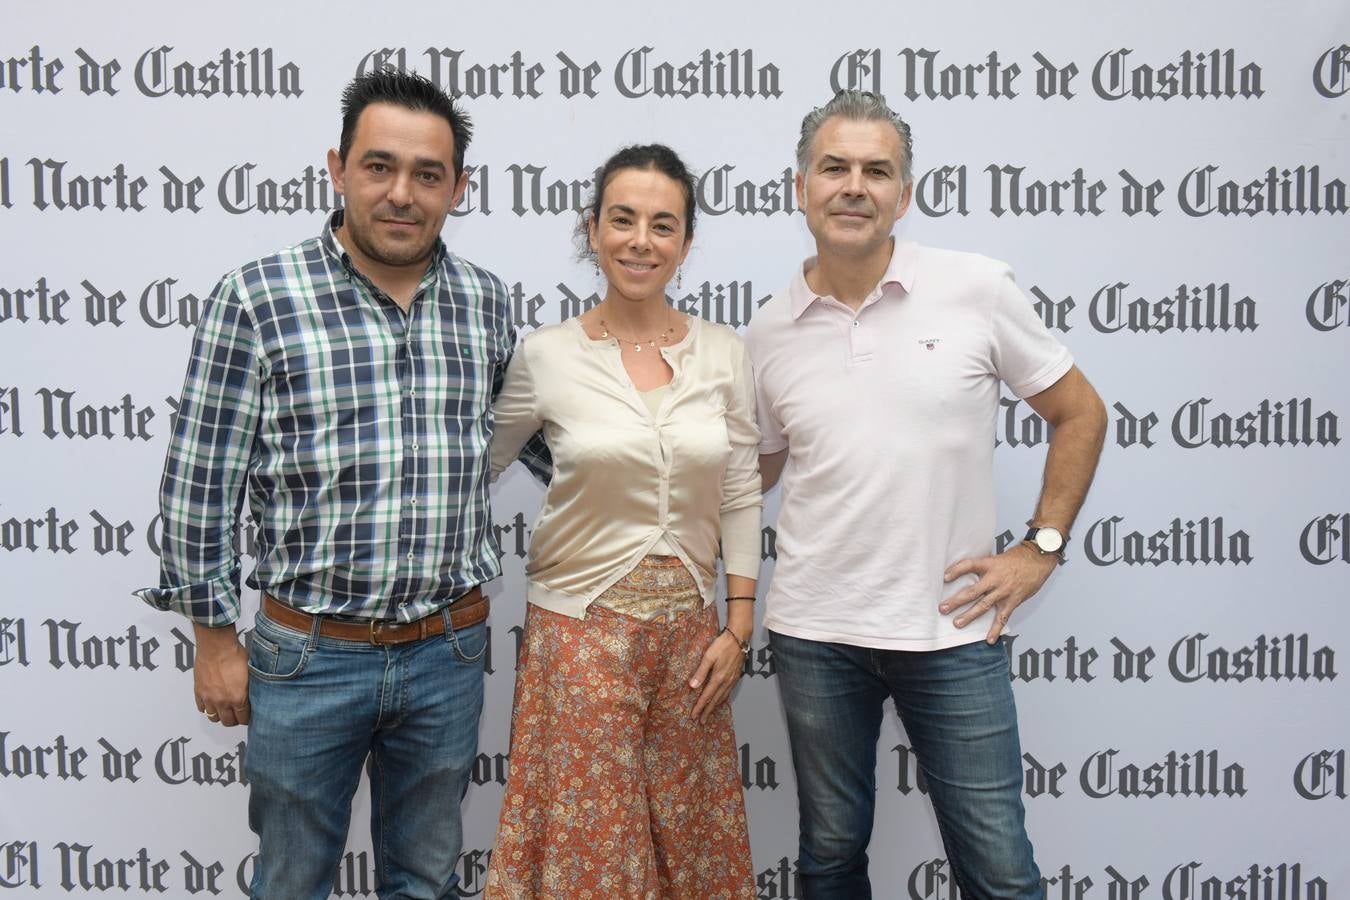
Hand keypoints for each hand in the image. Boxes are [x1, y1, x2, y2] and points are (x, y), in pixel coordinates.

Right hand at [192, 623, 249, 726]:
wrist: (216, 646)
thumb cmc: (234, 655)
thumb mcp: (251, 673)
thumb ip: (250, 688)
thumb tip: (255, 696)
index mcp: (238, 698)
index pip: (243, 719)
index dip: (247, 717)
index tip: (248, 715)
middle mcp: (223, 701)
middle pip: (228, 722)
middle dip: (234, 719)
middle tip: (237, 713)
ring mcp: (209, 698)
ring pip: (214, 717)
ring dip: (220, 715)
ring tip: (225, 709)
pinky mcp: (199, 692)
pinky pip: (201, 708)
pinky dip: (207, 707)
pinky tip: (212, 702)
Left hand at [688, 630, 745, 722]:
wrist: (739, 638)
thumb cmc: (722, 645)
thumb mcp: (708, 657)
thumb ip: (701, 672)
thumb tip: (692, 686)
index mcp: (718, 678)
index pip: (706, 697)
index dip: (700, 708)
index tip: (694, 717)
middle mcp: (726, 682)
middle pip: (715, 700)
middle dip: (707, 711)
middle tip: (701, 721)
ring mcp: (732, 679)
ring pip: (723, 697)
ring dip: (715, 706)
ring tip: (710, 713)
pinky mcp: (736, 676)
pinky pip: (729, 692)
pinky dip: (723, 698)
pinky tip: (721, 699)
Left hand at [940, 543, 1058, 643]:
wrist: (1038, 560)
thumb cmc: (1017, 558)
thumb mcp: (997, 558)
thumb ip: (984, 567)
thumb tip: (966, 573)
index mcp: (989, 564)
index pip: (969, 565)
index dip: (956, 571)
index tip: (944, 577)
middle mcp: (995, 579)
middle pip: (972, 591)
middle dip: (956, 601)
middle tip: (943, 608)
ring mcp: (1004, 591)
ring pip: (983, 606)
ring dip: (969, 616)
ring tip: (957, 623)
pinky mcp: (1012, 601)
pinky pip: (1002, 618)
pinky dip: (995, 630)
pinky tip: (989, 639)